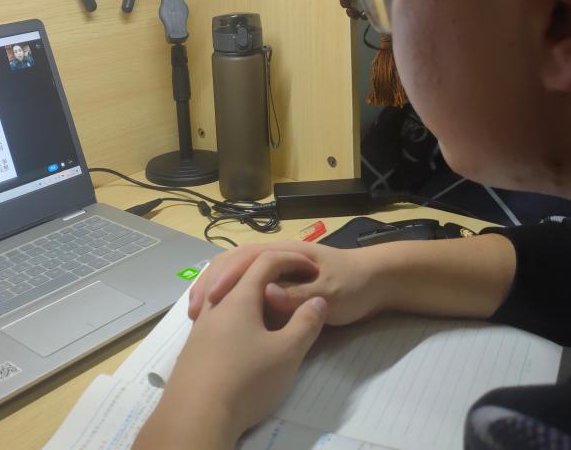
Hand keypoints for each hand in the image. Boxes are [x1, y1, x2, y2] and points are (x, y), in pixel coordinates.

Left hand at [133, 251, 326, 449]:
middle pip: (237, 267)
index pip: (266, 261)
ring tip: (265, 297)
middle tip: (289, 272)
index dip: (292, 260)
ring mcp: (200, 324)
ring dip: (245, 285)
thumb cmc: (246, 380)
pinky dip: (232, 305)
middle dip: (265, 265)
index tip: (312, 269)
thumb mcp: (287, 353)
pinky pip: (214, 309)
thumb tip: (317, 301)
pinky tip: (242, 327)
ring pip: (222, 289)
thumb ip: (305, 323)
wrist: (196, 416)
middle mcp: (216, 303)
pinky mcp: (194, 344)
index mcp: (239, 296)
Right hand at [188, 240, 383, 326]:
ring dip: (215, 288)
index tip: (211, 300)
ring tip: (197, 314)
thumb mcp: (331, 293)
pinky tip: (216, 317)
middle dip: (212, 282)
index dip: (227, 277)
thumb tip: (264, 293)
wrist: (375, 283)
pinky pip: (245, 286)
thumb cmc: (354, 285)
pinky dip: (227, 297)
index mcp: (286, 252)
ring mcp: (275, 269)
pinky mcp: (277, 283)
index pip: (247, 258)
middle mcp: (275, 255)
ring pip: (235, 272)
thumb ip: (298, 294)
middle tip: (195, 310)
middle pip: (233, 261)